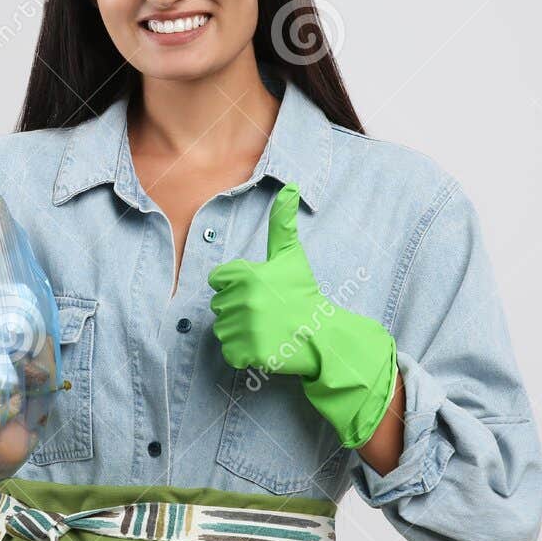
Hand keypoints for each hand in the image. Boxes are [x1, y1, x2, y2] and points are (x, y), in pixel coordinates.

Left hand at [207, 182, 397, 448]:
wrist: (322, 334)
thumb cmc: (303, 293)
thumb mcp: (291, 256)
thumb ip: (282, 223)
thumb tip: (291, 187)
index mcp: (245, 275)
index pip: (219, 279)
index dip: (236, 284)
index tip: (260, 291)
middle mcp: (241, 300)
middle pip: (220, 305)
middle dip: (238, 308)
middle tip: (266, 311)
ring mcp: (243, 329)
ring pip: (223, 329)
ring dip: (240, 332)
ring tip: (265, 328)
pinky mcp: (246, 353)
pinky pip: (230, 352)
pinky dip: (243, 353)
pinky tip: (263, 345)